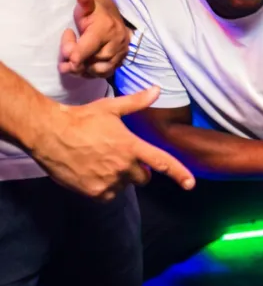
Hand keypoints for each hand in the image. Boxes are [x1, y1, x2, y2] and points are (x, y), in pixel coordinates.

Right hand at [28, 86, 194, 200]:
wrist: (50, 134)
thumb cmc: (82, 118)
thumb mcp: (111, 107)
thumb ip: (137, 102)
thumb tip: (157, 89)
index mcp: (132, 147)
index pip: (162, 162)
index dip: (179, 173)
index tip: (190, 184)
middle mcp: (123, 167)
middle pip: (143, 177)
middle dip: (138, 169)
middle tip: (120, 156)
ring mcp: (108, 182)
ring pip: (124, 186)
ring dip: (119, 178)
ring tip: (101, 161)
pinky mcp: (93, 192)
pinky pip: (108, 195)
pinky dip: (104, 187)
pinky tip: (93, 171)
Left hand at [59, 0, 130, 78]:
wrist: (114, 13)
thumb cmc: (95, 9)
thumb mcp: (87, 4)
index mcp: (105, 28)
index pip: (86, 49)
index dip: (73, 54)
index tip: (66, 49)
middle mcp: (116, 42)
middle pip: (89, 62)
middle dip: (74, 60)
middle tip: (67, 51)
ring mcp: (120, 52)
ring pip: (97, 70)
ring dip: (83, 68)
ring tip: (75, 58)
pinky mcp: (121, 59)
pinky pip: (106, 73)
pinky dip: (93, 71)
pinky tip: (85, 64)